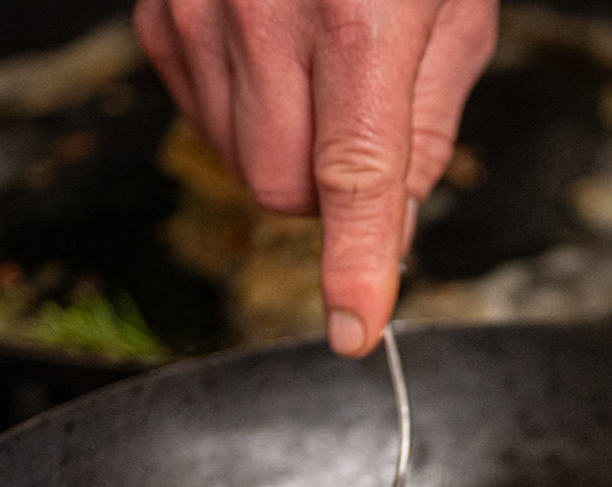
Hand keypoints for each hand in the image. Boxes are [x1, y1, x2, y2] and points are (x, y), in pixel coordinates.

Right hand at [135, 0, 497, 355]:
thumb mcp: (452, 10)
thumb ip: (425, 125)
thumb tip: (398, 227)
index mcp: (355, 19)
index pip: (354, 178)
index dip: (356, 265)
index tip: (354, 329)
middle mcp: (260, 16)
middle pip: (286, 190)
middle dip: (330, 194)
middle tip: (365, 132)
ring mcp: (196, 13)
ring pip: (238, 163)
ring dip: (287, 152)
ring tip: (322, 75)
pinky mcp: (158, 13)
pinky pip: (199, 116)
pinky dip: (242, 112)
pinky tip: (273, 58)